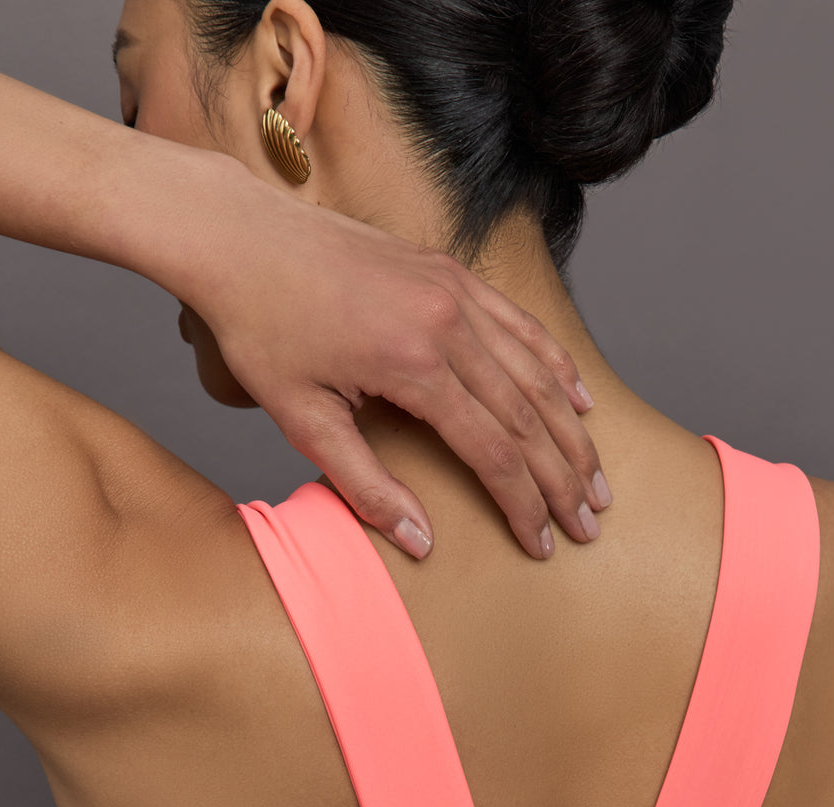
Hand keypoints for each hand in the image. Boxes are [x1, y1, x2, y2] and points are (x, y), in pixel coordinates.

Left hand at [176, 164, 607, 560]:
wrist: (239, 237)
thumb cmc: (260, 328)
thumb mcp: (302, 420)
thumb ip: (366, 485)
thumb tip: (421, 542)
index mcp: (412, 364)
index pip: (491, 451)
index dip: (522, 504)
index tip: (542, 542)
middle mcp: (447, 322)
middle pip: (528, 416)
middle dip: (562, 477)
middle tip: (588, 523)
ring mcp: (455, 290)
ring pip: (536, 371)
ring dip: (572, 430)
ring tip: (594, 477)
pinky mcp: (451, 272)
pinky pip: (521, 325)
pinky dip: (555, 365)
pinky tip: (577, 400)